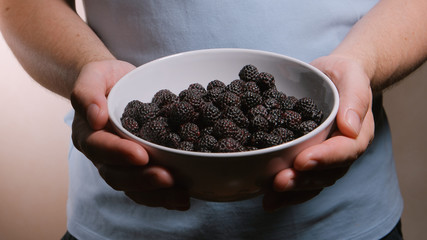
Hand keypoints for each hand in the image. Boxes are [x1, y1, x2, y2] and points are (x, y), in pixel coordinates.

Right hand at [70, 60, 189, 209]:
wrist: (118, 85)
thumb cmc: (106, 79)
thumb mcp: (94, 74)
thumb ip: (88, 92)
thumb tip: (95, 116)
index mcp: (89, 134)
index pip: (99, 147)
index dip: (118, 153)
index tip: (141, 154)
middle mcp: (102, 155)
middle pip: (116, 175)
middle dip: (142, 179)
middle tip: (167, 178)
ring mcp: (120, 165)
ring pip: (133, 188)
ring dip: (157, 195)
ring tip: (181, 197)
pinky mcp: (139, 169)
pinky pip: (148, 189)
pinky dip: (165, 196)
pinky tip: (185, 198)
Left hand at [263, 55, 374, 210]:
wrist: (331, 77)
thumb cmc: (344, 75)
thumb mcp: (352, 76)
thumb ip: (355, 99)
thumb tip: (350, 127)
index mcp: (357, 134)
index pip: (345, 151)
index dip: (324, 158)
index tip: (303, 161)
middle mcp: (341, 151)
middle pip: (326, 173)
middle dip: (303, 180)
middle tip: (280, 181)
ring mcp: (324, 158)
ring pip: (312, 182)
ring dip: (292, 192)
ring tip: (270, 197)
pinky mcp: (306, 158)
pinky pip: (299, 178)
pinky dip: (284, 192)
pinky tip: (266, 199)